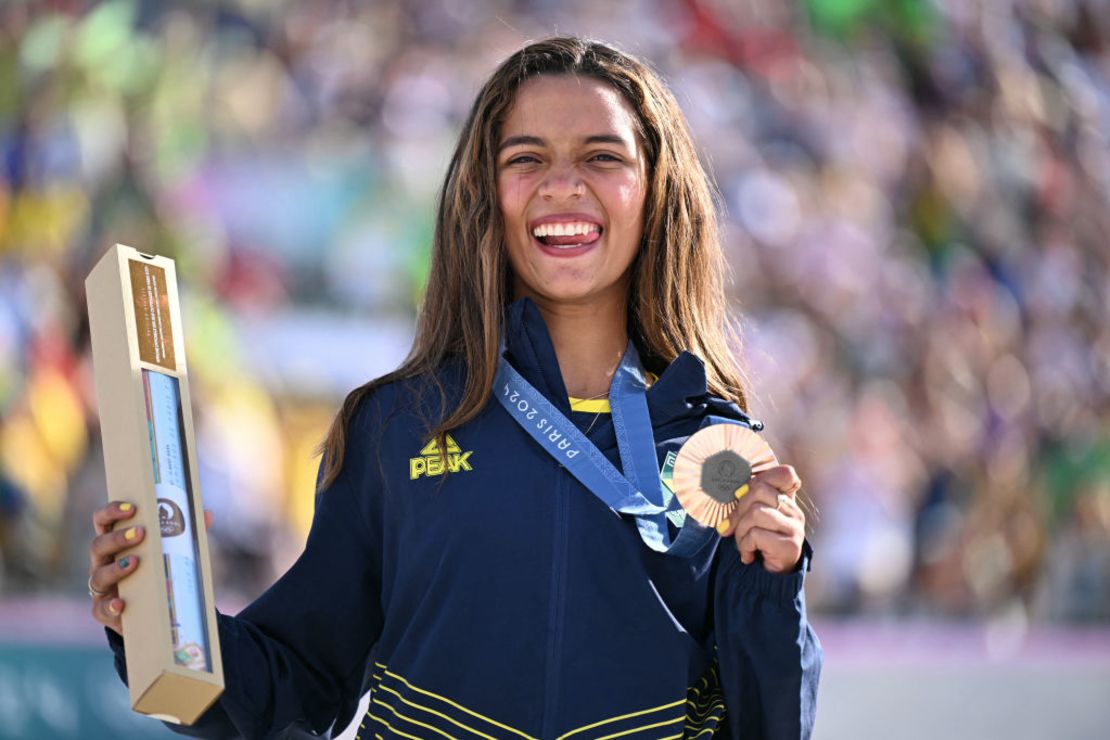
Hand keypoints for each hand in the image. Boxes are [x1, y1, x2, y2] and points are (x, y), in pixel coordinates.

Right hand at [89, 502, 212, 634]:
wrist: (149, 610)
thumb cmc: (155, 571)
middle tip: (140, 532)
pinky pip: (101, 608)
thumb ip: (184, 534)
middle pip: (98, 545)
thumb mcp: (168, 552)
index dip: (111, 511)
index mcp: (115, 543)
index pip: (103, 521)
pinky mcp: (103, 610)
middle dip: (118, 537)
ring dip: (116, 568)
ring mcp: (101, 586)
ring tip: (135, 562)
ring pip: (98, 575)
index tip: (131, 507)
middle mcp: (103, 562)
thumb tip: (206, 515)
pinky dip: (110, 606)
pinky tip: (121, 604)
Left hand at [716, 464, 804, 572]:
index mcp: (786, 499)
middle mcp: (794, 511)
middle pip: (759, 490)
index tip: (744, 496)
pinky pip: (756, 535)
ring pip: (755, 512)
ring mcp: (795, 528)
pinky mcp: (790, 545)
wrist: (770, 576)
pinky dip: (745, 546)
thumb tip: (726, 494)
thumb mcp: (751, 517)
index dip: (760, 479)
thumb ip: (746, 501)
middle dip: (739, 510)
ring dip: (740, 531)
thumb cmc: (758, 542)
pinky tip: (749, 555)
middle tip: (735, 528)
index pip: (785, 473)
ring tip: (744, 543)